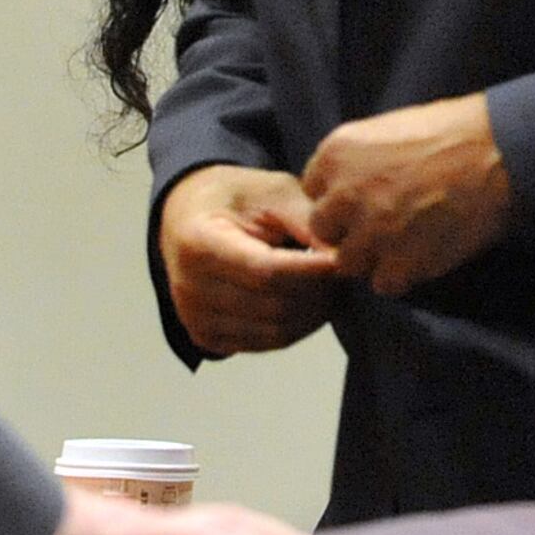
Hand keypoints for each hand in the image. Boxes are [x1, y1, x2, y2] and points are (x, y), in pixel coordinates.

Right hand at [157, 165, 342, 354]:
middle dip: (319, 291)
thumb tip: (343, 256)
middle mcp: (190, 288)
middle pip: (274, 305)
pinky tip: (309, 300)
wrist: (189, 216)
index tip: (343, 260)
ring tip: (331, 284)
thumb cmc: (237, 199)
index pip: (265, 271)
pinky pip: (267, 343)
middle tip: (345, 270)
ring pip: (275, 331)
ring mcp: (195, 319)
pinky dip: (297, 326)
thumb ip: (307, 220)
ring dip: (314, 312)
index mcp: (198, 243)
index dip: (310, 270)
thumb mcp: (272, 191)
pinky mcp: (207, 338)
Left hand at [302, 94, 512, 295]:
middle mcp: (343, 195)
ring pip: (349, 263)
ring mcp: (370, 232)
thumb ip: (358, 160)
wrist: (500, 152)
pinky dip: (400, 276)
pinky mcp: (399, 263)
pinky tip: (422, 255)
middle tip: (381, 225)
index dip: (338, 198)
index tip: (362, 199)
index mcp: (336, 153)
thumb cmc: (453, 131)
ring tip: (405, 242)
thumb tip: (347, 183)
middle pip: (323, 230)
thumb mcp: (389, 128)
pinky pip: (383, 284)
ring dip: (372, 257)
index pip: (311, 190)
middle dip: (347, 230)